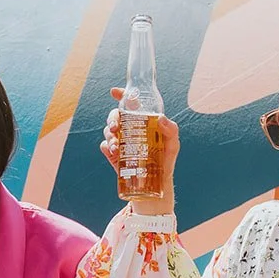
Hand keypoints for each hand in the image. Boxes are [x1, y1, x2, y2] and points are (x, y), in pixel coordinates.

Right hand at [99, 87, 178, 215]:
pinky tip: (113, 151)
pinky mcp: (115, 156)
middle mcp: (130, 129)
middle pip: (115, 116)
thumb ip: (171, 130)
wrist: (157, 185)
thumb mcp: (173, 144)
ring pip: (108, 130)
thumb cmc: (166, 160)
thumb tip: (160, 118)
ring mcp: (121, 142)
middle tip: (115, 127)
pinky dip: (107, 147)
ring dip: (109, 134)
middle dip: (111, 118)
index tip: (114, 92)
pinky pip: (105, 146)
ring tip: (117, 146)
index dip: (122, 95)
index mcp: (142, 122)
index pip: (130, 104)